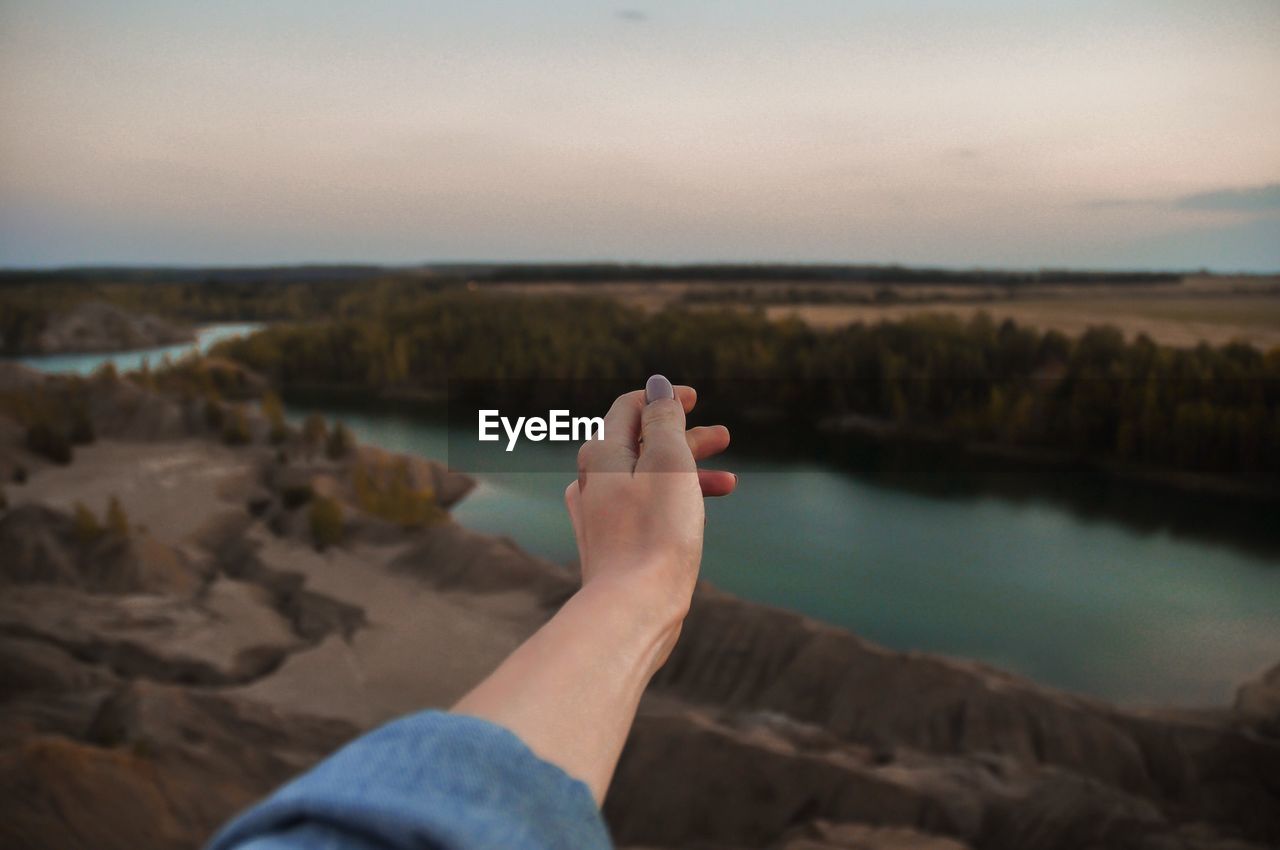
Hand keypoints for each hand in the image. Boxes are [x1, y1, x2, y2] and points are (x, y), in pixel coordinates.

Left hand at [564, 376, 735, 642]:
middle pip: (640, 444)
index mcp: (602, 455)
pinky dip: (673, 504)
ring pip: (646, 479)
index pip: (628, 408)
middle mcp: (592, 482)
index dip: (663, 398)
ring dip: (688, 473)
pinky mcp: (612, 547)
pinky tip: (696, 518)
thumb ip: (664, 421)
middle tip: (724, 437)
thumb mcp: (669, 463)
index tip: (695, 398)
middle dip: (684, 436)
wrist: (633, 608)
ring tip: (729, 482)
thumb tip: (657, 387)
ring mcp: (599, 517)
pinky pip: (644, 510)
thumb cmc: (656, 533)